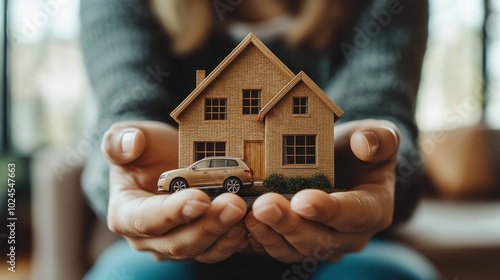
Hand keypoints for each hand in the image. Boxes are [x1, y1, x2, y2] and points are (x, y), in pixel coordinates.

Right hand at [102, 121, 247, 262]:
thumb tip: (132, 144)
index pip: (147, 220)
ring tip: (244, 212)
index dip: (173, 212)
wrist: (164, 162)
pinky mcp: (197, 245)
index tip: (200, 198)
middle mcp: (147, 238)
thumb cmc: (145, 151)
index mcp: (125, 213)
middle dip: (208, 224)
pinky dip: (233, 240)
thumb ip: (121, 140)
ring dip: (224, 233)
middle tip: (234, 204)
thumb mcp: (129, 137)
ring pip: (200, 250)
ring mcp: (173, 245)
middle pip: (178, 242)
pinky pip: (215, 250)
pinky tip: (248, 223)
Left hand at [245, 119, 398, 262]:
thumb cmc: (360, 151)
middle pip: (320, 239)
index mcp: (374, 209)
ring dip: (270, 234)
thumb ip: (380, 138)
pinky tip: (241, 224)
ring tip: (249, 214)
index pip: (354, 214)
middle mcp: (350, 235)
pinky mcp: (298, 244)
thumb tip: (364, 145)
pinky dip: (259, 239)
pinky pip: (278, 248)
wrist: (344, 167)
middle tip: (264, 205)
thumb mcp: (379, 136)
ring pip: (295, 249)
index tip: (303, 200)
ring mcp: (323, 244)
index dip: (328, 210)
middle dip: (290, 224)